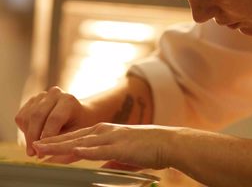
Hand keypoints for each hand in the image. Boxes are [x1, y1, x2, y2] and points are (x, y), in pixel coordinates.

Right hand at [15, 87, 94, 156]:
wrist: (78, 115)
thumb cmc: (79, 126)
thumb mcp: (76, 135)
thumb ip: (60, 141)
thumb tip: (42, 152)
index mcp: (68, 100)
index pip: (54, 118)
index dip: (47, 137)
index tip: (42, 153)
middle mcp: (55, 94)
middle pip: (37, 115)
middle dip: (33, 137)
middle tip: (33, 154)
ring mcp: (42, 96)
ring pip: (27, 117)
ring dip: (27, 135)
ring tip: (35, 148)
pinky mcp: (32, 101)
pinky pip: (21, 117)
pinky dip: (24, 130)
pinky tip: (34, 137)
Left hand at [33, 123, 174, 169]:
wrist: (167, 142)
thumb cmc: (147, 148)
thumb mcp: (124, 154)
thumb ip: (110, 159)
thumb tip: (100, 169)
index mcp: (106, 132)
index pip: (78, 137)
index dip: (61, 143)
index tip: (45, 148)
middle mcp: (106, 132)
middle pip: (75, 137)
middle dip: (54, 142)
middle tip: (36, 146)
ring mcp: (113, 138)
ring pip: (82, 142)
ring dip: (62, 146)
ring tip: (45, 148)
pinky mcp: (121, 146)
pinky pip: (101, 149)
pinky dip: (87, 149)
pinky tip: (74, 150)